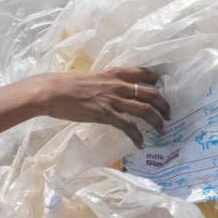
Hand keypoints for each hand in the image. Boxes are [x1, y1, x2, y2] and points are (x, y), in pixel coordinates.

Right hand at [30, 67, 170, 146]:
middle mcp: (117, 85)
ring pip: (145, 109)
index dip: (156, 80)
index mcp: (112, 74)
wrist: (50, 92)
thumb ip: (102, 83)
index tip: (162, 87)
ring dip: (157, 121)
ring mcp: (112, 100)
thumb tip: (107, 91)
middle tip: (168, 114)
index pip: (143, 73)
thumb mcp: (88, 78)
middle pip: (151, 93)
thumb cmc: (63, 85)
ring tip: (161, 129)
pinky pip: (129, 126)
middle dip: (164, 104)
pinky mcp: (106, 114)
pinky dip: (137, 136)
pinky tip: (140, 143)